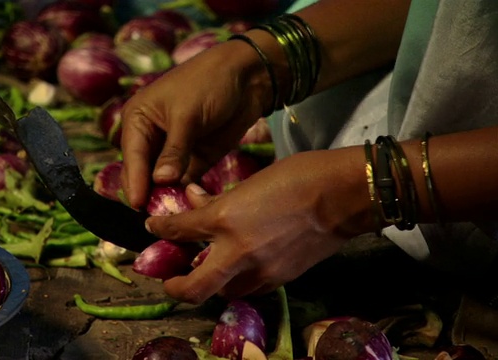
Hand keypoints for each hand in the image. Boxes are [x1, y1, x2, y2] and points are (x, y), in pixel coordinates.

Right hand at [120, 36, 275, 208]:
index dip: (135, 181)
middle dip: (149, 193)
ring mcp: (173, 150)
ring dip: (167, 197)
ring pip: (163, 181)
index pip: (133, 156)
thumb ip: (174, 150)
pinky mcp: (195, 159)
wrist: (248, 75)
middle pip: (144, 172)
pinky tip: (187, 209)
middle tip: (154, 218)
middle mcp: (151, 137)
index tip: (138, 205)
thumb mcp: (187, 115)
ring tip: (169, 219)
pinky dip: (185, 194)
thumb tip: (161, 181)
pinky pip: (185, 181)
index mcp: (139, 119)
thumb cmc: (208, 83)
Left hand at [144, 146, 374, 303]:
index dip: (161, 229)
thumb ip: (219, 200)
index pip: (180, 230)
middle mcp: (239, 251)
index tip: (153, 228)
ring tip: (208, 270)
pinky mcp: (282, 278)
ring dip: (212, 284)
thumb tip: (197, 200)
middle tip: (170, 280)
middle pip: (195, 288)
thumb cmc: (298, 176)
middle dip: (175, 287)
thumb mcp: (250, 183)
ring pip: (225, 291)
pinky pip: (252, 287)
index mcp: (226, 219)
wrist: (344, 194)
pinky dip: (240, 279)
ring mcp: (262, 269)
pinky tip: (242, 264)